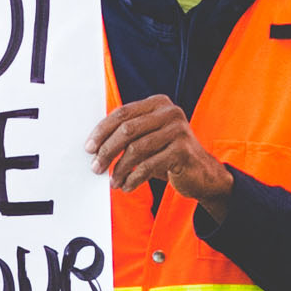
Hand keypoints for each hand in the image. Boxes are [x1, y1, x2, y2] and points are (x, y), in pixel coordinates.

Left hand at [86, 96, 232, 221]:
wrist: (202, 174)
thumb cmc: (169, 156)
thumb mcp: (149, 139)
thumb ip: (128, 135)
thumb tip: (95, 146)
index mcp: (158, 104)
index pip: (122, 114)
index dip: (102, 131)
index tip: (89, 148)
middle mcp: (169, 112)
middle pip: (127, 130)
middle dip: (107, 150)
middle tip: (96, 167)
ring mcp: (178, 130)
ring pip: (136, 149)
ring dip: (119, 169)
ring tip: (112, 182)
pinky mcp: (182, 151)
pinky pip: (148, 166)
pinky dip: (133, 179)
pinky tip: (127, 186)